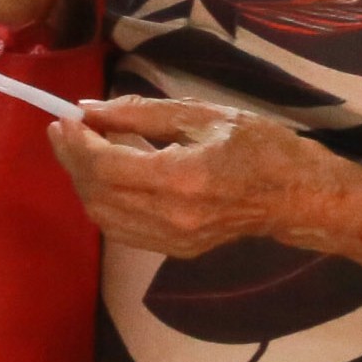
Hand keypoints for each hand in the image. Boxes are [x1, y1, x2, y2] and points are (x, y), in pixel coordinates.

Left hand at [47, 94, 332, 258]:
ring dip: (83, 182)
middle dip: (72, 159)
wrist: (298, 197)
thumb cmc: (260, 146)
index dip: (77, 142)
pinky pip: (121, 229)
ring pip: (102, 216)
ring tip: (80, 149)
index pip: (105, 166)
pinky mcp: (175, 251)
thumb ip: (141, 113)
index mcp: (181, 178)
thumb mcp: (203, 115)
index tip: (64, 118)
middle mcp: (171, 216)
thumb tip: (91, 110)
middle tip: (63, 129)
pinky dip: (103, 202)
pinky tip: (104, 177)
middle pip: (97, 193)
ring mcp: (172, 240)